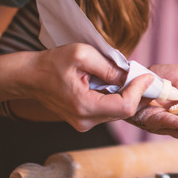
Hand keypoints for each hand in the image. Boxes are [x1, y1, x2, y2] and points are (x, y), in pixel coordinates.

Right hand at [25, 43, 154, 131]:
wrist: (29, 77)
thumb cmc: (52, 63)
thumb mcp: (82, 54)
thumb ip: (108, 66)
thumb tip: (130, 75)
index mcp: (84, 107)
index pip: (124, 107)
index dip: (140, 91)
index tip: (147, 76)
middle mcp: (85, 121)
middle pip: (124, 111)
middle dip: (137, 93)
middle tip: (145, 76)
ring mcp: (84, 123)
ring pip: (118, 112)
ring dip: (128, 95)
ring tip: (131, 78)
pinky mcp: (84, 121)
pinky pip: (109, 110)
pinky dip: (117, 98)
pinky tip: (117, 84)